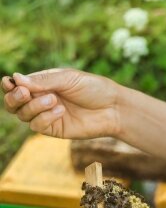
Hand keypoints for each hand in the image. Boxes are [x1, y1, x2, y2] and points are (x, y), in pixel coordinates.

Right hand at [1, 69, 121, 138]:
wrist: (113, 108)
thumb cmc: (94, 89)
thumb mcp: (68, 79)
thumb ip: (43, 81)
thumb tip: (15, 78)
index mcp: (44, 84)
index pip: (18, 86)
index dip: (10, 85)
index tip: (9, 82)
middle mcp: (42, 99)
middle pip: (14, 103)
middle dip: (14, 98)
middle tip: (23, 92)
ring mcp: (48, 115)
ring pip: (23, 115)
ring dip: (33, 106)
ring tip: (53, 100)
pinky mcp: (55, 129)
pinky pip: (38, 126)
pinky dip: (44, 118)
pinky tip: (60, 111)